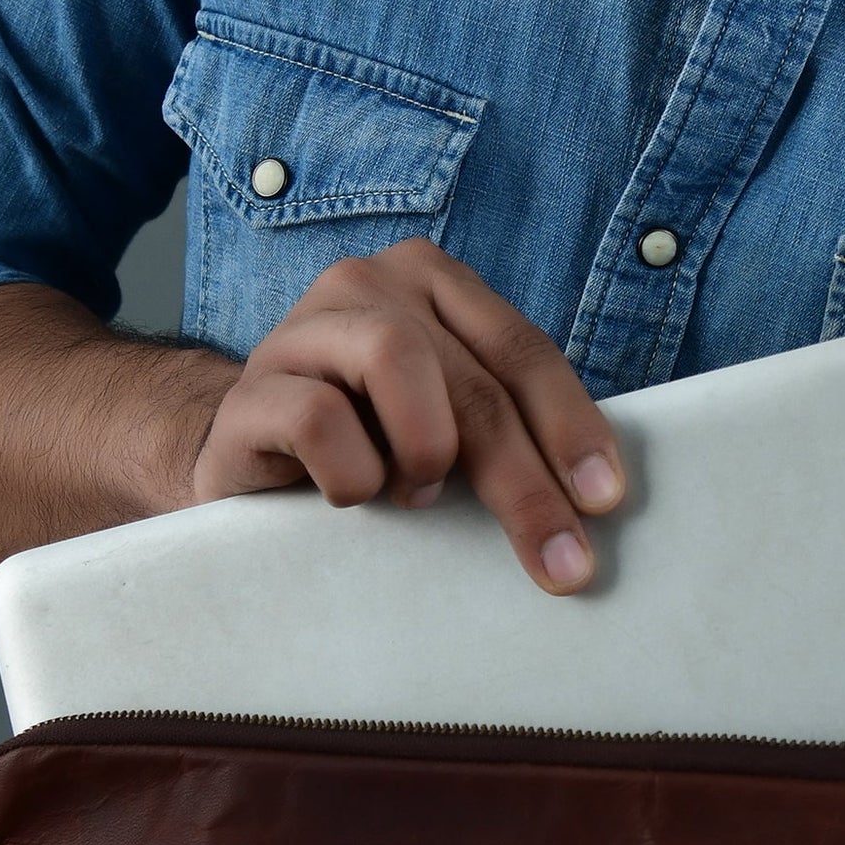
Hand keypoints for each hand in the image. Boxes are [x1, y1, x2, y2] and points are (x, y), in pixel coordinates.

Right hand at [189, 237, 624, 591]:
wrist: (239, 462)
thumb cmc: (362, 447)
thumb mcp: (445, 427)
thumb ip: (504, 428)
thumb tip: (593, 498)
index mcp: (433, 285)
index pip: (523, 351)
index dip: (570, 425)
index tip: (604, 500)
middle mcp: (370, 286)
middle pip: (474, 378)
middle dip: (525, 477)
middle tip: (560, 560)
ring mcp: (305, 328)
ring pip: (396, 361)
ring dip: (425, 450)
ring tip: (415, 496)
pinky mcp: (251, 390)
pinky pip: (318, 418)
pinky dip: (351, 473)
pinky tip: (350, 497)